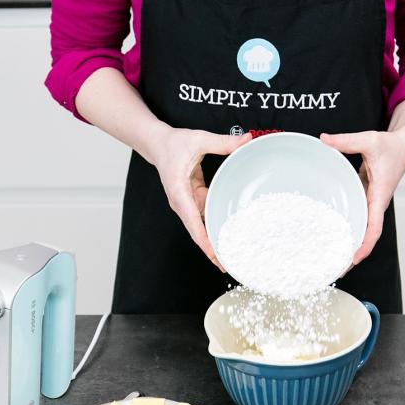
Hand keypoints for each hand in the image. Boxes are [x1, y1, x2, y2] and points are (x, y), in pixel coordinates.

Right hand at [148, 128, 250, 268]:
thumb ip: (223, 142)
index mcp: (179, 192)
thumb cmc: (174, 144)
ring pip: (202, 227)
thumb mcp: (199, 140)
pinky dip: (216, 226)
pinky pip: (205, 217)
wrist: (157, 144)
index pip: (192, 221)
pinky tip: (229, 234)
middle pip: (197, 232)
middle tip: (229, 265)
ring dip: (215, 240)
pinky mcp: (192, 201)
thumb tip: (246, 139)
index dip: (204, 241)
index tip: (215, 255)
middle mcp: (181, 203)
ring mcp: (187, 204)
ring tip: (233, 255)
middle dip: (212, 250)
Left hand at [321, 131, 404, 264]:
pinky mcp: (364, 196)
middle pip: (365, 234)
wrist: (404, 143)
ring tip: (330, 258)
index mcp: (380, 195)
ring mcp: (370, 201)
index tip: (354, 259)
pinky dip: (346, 224)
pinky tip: (332, 231)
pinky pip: (356, 215)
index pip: (374, 226)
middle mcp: (375, 203)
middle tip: (334, 269)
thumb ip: (346, 141)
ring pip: (360, 226)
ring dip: (348, 241)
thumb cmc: (391, 144)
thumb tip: (324, 140)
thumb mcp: (369, 140)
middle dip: (352, 253)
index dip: (365, 245)